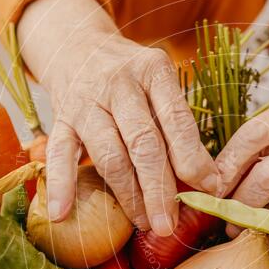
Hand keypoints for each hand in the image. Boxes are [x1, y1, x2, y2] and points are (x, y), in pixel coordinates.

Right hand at [17, 0, 217, 235]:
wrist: (78, 45)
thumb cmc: (132, 77)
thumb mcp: (159, 86)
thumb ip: (178, 127)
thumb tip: (205, 182)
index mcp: (153, 72)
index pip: (176, 120)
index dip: (193, 159)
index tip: (208, 190)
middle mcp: (119, 84)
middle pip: (143, 143)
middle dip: (159, 189)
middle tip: (169, 223)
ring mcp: (87, 101)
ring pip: (108, 154)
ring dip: (127, 195)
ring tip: (144, 223)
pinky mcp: (61, 118)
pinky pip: (59, 155)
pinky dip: (61, 185)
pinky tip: (61, 213)